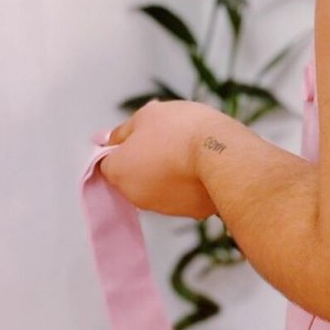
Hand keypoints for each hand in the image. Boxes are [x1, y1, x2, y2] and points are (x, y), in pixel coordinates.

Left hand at [96, 100, 223, 218]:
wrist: (222, 154)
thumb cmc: (182, 131)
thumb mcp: (147, 115)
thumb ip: (123, 131)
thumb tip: (108, 139)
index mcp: (118, 171)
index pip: (108, 162)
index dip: (123, 147)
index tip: (141, 136)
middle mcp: (135, 195)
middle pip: (133, 176)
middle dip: (145, 162)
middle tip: (167, 141)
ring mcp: (162, 207)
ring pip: (158, 188)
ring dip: (166, 174)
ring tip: (188, 153)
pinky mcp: (189, 213)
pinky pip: (183, 196)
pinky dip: (187, 186)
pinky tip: (200, 168)